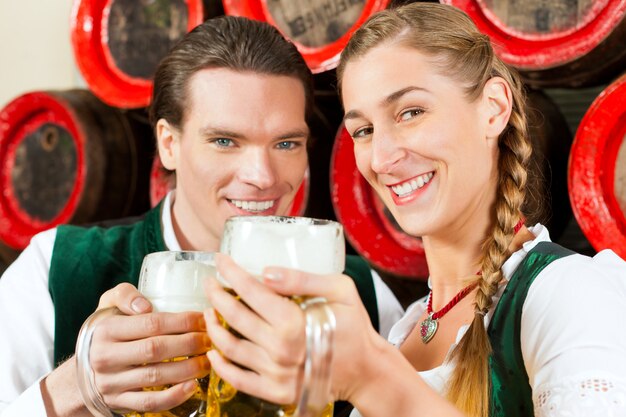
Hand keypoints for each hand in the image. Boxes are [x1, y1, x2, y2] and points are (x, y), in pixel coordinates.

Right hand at [87, 283, 210, 412]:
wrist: (83, 368)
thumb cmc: (106, 330)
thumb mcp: (108, 305)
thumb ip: (125, 295)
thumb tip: (146, 305)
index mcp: (107, 330)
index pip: (151, 323)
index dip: (182, 321)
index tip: (204, 318)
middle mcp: (106, 357)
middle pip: (156, 349)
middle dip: (190, 343)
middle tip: (211, 339)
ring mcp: (111, 383)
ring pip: (155, 377)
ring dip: (188, 369)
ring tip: (208, 361)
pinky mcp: (118, 402)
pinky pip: (149, 403)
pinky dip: (173, 397)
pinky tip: (192, 387)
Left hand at [204, 254, 381, 404]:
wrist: (365, 370)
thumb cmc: (354, 327)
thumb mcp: (341, 290)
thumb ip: (304, 279)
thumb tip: (266, 272)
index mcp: (294, 321)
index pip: (251, 291)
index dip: (231, 273)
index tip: (220, 260)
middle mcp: (280, 349)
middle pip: (233, 317)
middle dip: (215, 296)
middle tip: (209, 283)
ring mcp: (276, 374)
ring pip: (229, 347)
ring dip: (213, 327)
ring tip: (209, 311)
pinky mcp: (276, 392)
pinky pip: (237, 379)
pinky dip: (220, 364)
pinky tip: (213, 351)